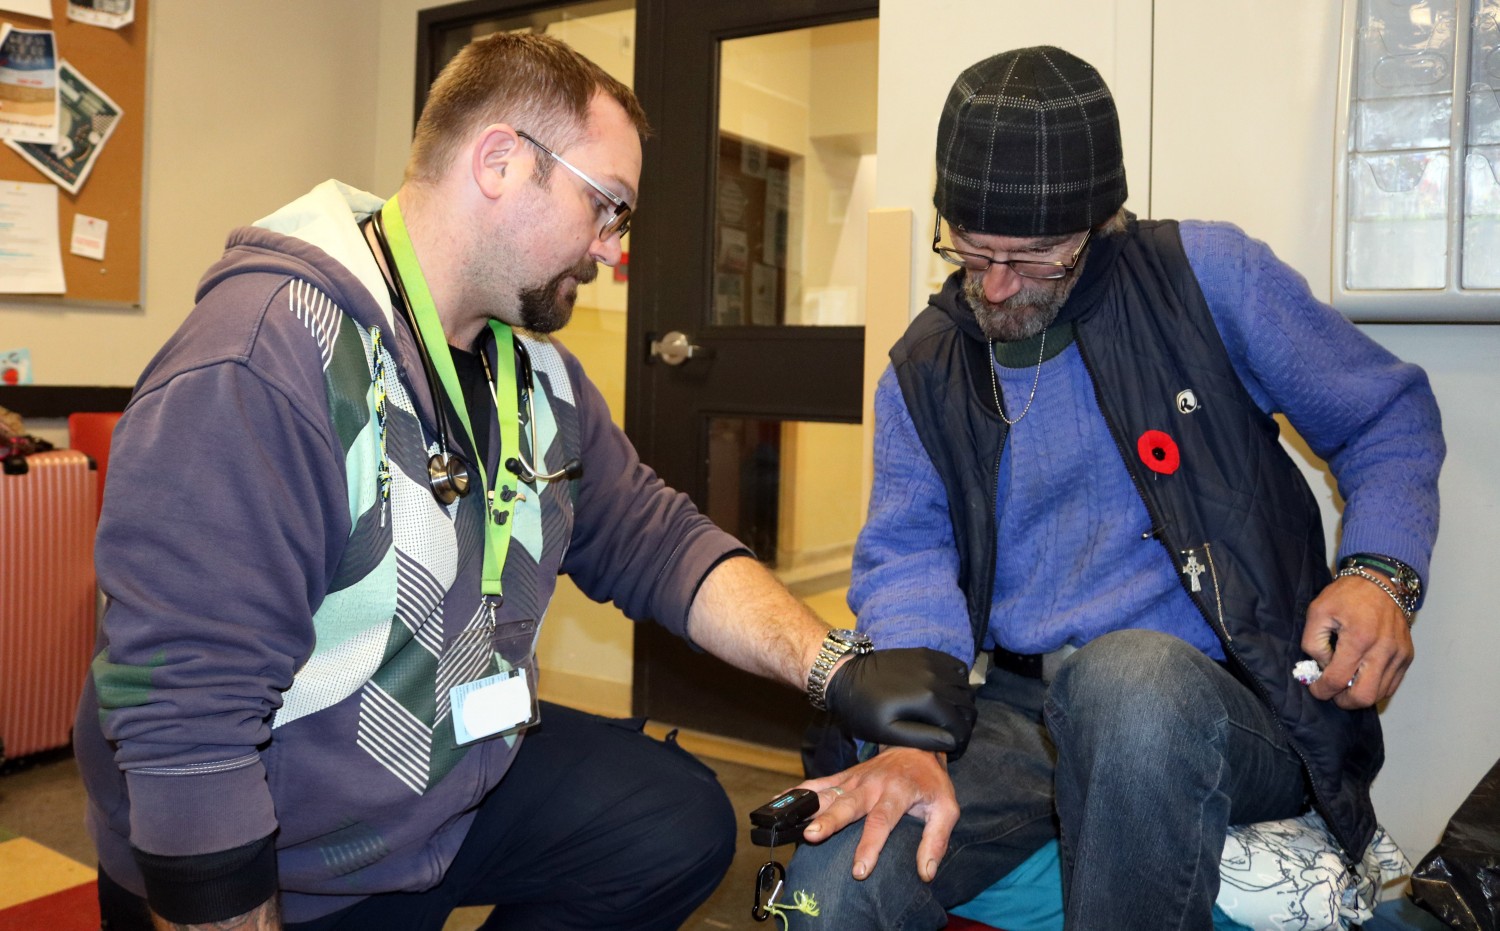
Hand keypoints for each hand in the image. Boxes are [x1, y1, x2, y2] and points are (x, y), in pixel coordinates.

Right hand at [797, 747, 957, 882]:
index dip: (870, 847)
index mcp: (898, 792)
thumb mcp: (947, 808)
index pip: (881, 822)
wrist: (917, 745)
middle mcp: (872, 785)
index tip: (859, 871)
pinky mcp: (844, 777)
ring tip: (792, 822)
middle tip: (812, 837)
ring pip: (829, 794)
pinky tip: (780, 801)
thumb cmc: (930, 782)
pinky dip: (799, 791)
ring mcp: (854, 779)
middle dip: (829, 822)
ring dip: (810, 808)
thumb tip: (926, 873)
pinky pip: (818, 783)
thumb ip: (936, 841)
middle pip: (848, 805)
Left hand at [825, 647, 976, 755]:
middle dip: (964, 726)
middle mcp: (936, 677)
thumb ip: (924, 738)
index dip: (961, 744)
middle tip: (952, 738)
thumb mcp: (888, 732)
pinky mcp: (927, 654)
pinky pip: (957, 668)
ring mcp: (932, 662)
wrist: (845, 676)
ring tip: (949, 719)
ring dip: (963, 705)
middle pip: (968, 706)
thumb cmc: (863, 710)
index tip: (952, 752)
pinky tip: (946, 695)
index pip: (960, 726)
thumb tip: (953, 741)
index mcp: (928, 699)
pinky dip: (959, 683)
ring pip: (966, 687)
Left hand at [1302, 575, 1413, 708]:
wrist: (1381, 581)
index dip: (1322, 690)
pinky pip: (1392, 685)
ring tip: (1346, 681)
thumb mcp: (1318, 611)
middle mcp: (1383, 650)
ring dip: (1359, 694)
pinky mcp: (1407, 656)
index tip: (1315, 688)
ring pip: (1380, 694)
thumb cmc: (1347, 595)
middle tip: (1332, 691)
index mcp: (1359, 638)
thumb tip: (1321, 667)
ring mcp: (1399, 655)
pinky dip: (1375, 687)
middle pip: (1363, 696)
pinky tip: (1362, 676)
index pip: (1338, 680)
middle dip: (1343, 700)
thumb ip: (1313, 642)